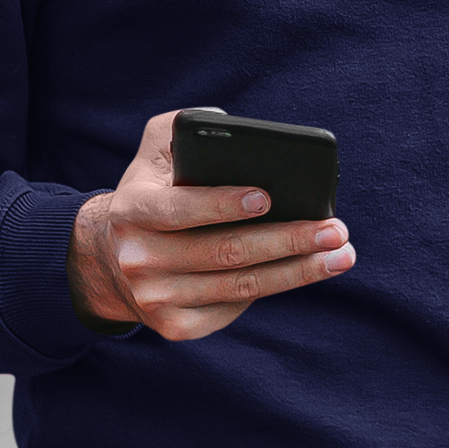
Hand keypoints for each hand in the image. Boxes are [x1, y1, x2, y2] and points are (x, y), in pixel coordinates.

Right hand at [68, 109, 354, 342]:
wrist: (109, 259)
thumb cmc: (150, 193)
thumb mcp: (152, 154)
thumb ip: (181, 129)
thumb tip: (228, 121)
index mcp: (133, 211)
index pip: (181, 209)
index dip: (223, 204)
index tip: (268, 197)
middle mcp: (140, 259)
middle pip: (226, 252)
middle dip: (288, 241)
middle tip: (335, 229)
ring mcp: (156, 299)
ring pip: (239, 286)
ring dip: (298, 271)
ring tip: (340, 254)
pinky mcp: (175, 326)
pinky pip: (233, 308)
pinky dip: (274, 288)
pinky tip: (307, 271)